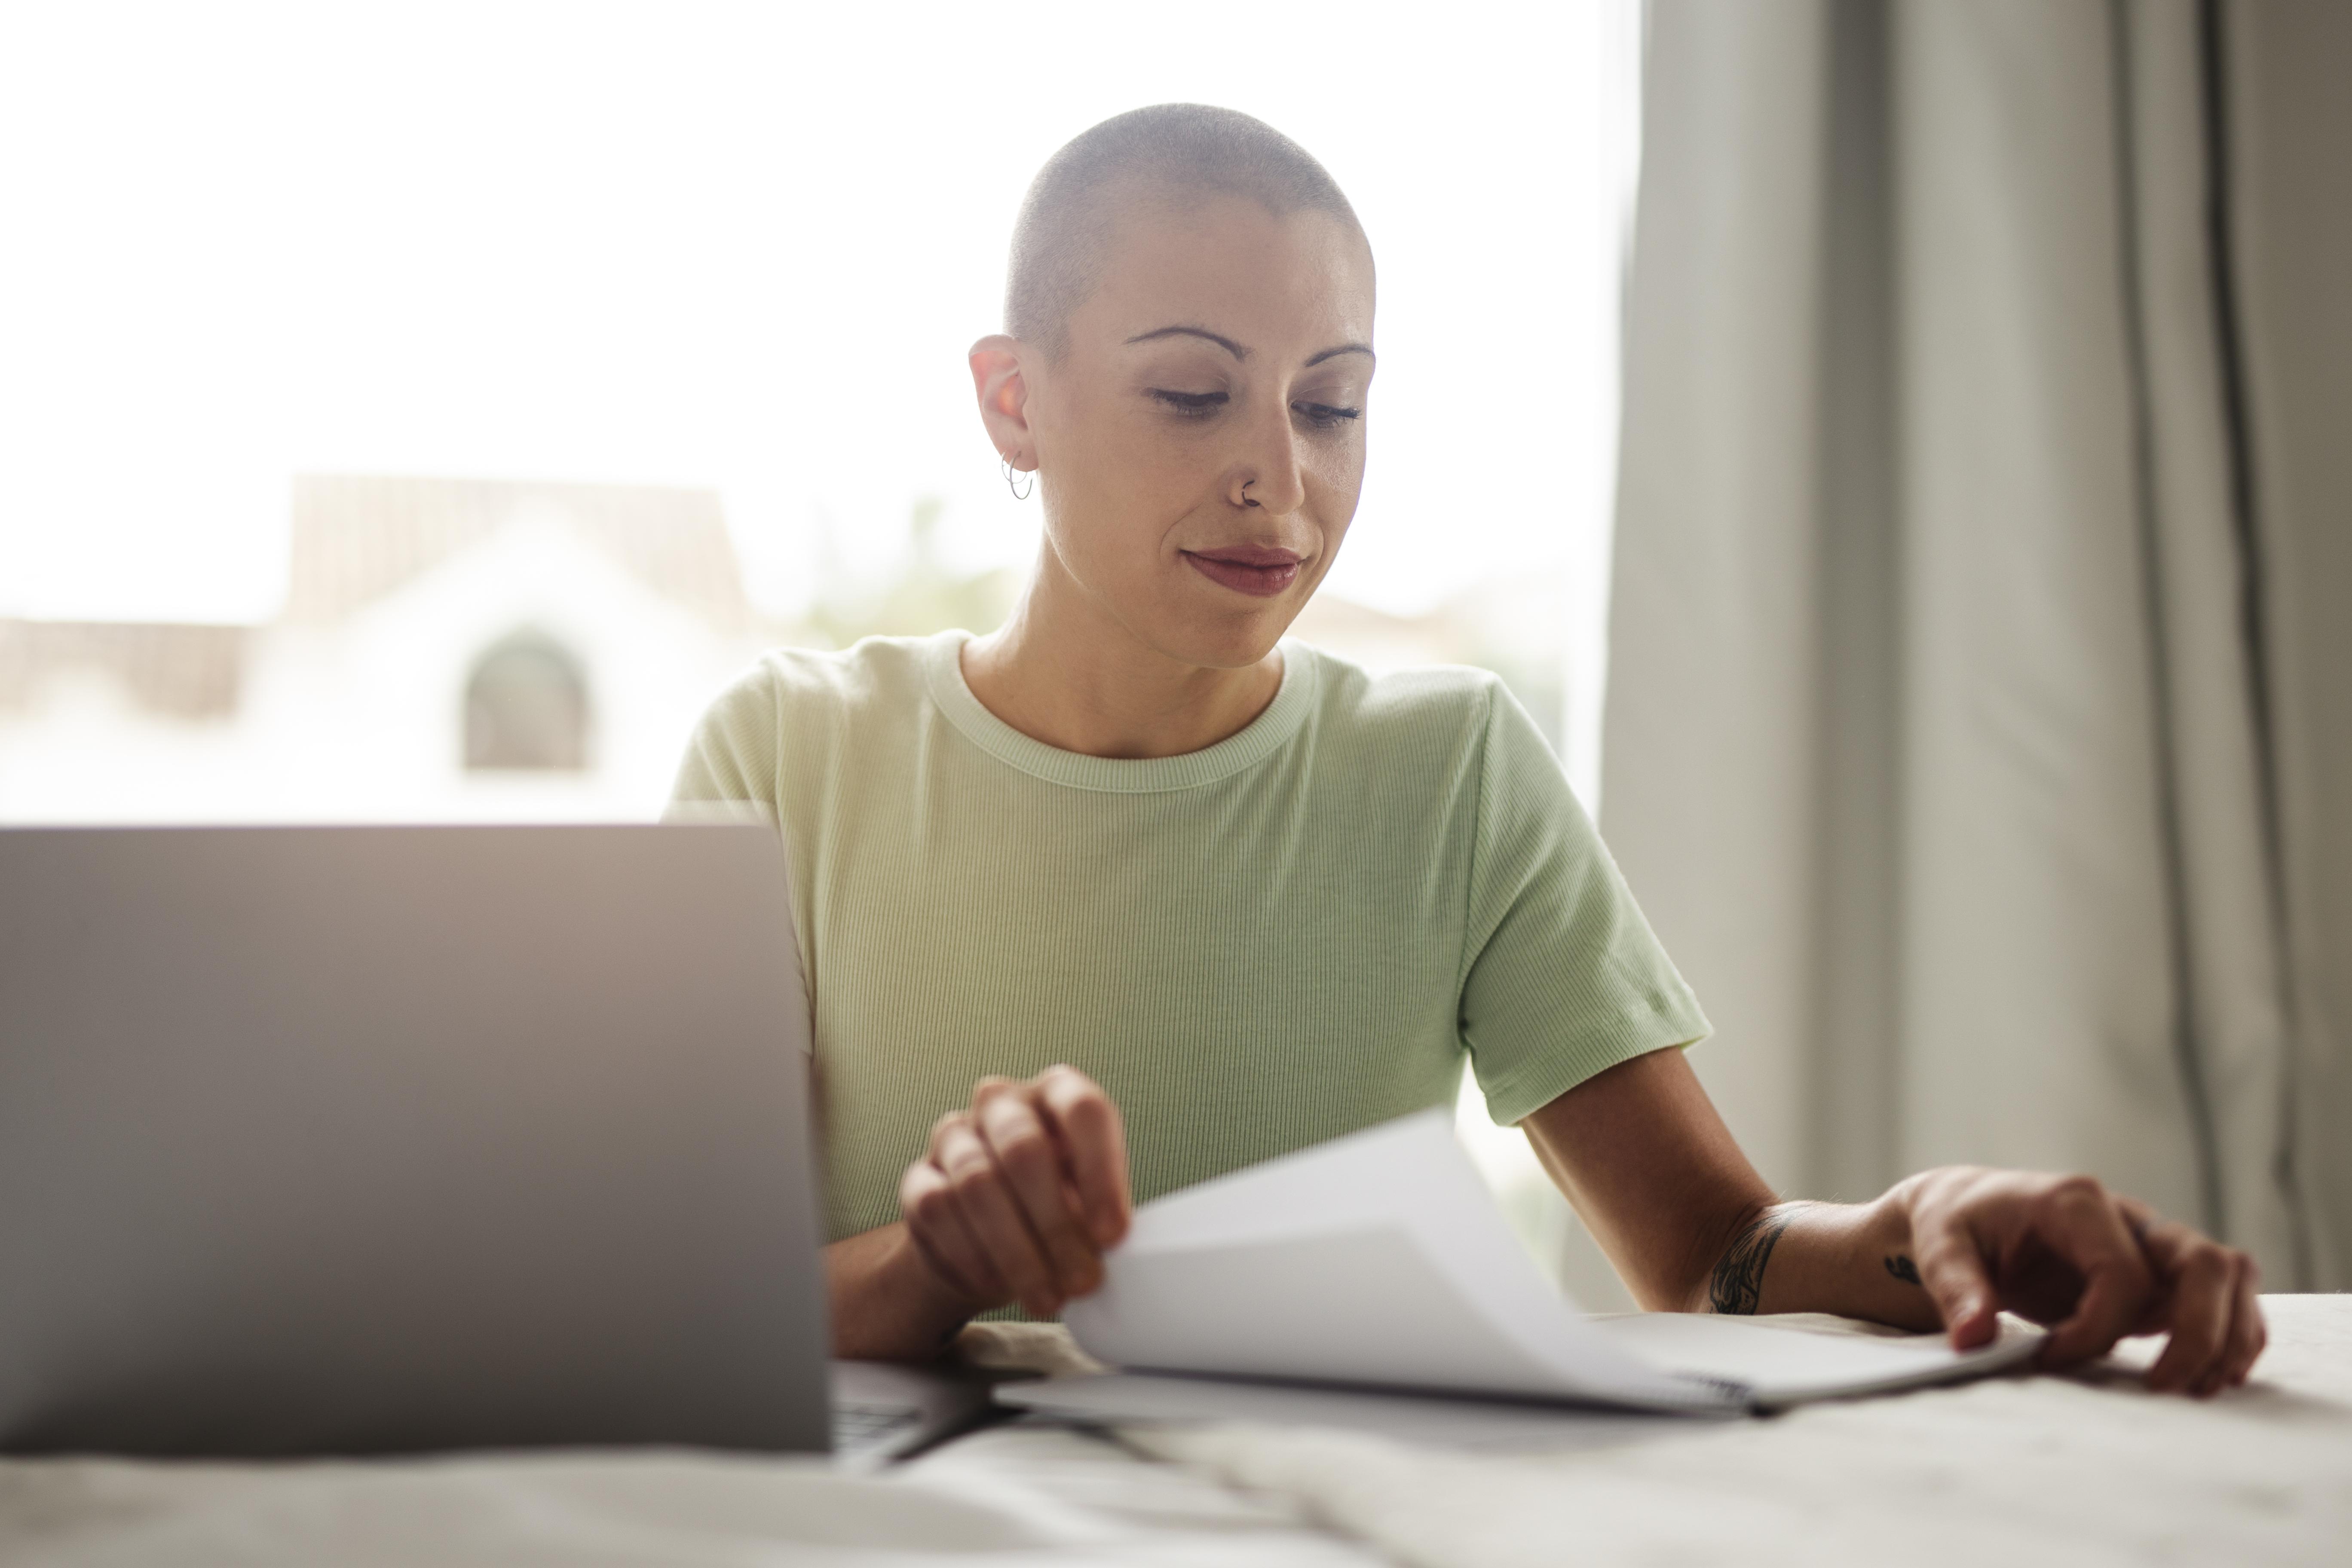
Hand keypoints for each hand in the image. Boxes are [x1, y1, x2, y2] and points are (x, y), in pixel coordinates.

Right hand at [896, 1065, 1131, 1318]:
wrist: (989, 1241)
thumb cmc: (1054, 1209)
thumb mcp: (1091, 1203)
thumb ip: (1103, 1213)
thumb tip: (1111, 1243)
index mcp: (1056, 1094)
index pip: (1081, 1109)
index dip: (1100, 1173)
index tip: (1113, 1235)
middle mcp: (1002, 1102)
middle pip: (1023, 1147)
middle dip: (1056, 1224)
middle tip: (1081, 1279)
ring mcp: (954, 1136)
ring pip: (977, 1182)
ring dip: (1016, 1250)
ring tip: (1047, 1296)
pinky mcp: (919, 1178)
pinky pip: (937, 1209)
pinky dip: (972, 1254)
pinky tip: (998, 1284)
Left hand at [1891, 1166, 2264, 1394]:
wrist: (1967, 1210)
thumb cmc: (1956, 1224)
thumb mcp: (1940, 1247)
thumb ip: (1956, 1288)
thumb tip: (1973, 1339)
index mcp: (2074, 1202)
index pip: (2121, 1272)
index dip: (2098, 1328)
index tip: (2053, 1359)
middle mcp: (2127, 1216)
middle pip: (2204, 1262)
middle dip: (2200, 1332)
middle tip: (2164, 1389)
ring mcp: (2150, 1242)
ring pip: (2228, 1275)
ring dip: (2229, 1333)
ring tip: (2202, 1389)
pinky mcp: (2159, 1273)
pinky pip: (2221, 1295)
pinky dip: (2230, 1332)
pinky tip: (2212, 1375)